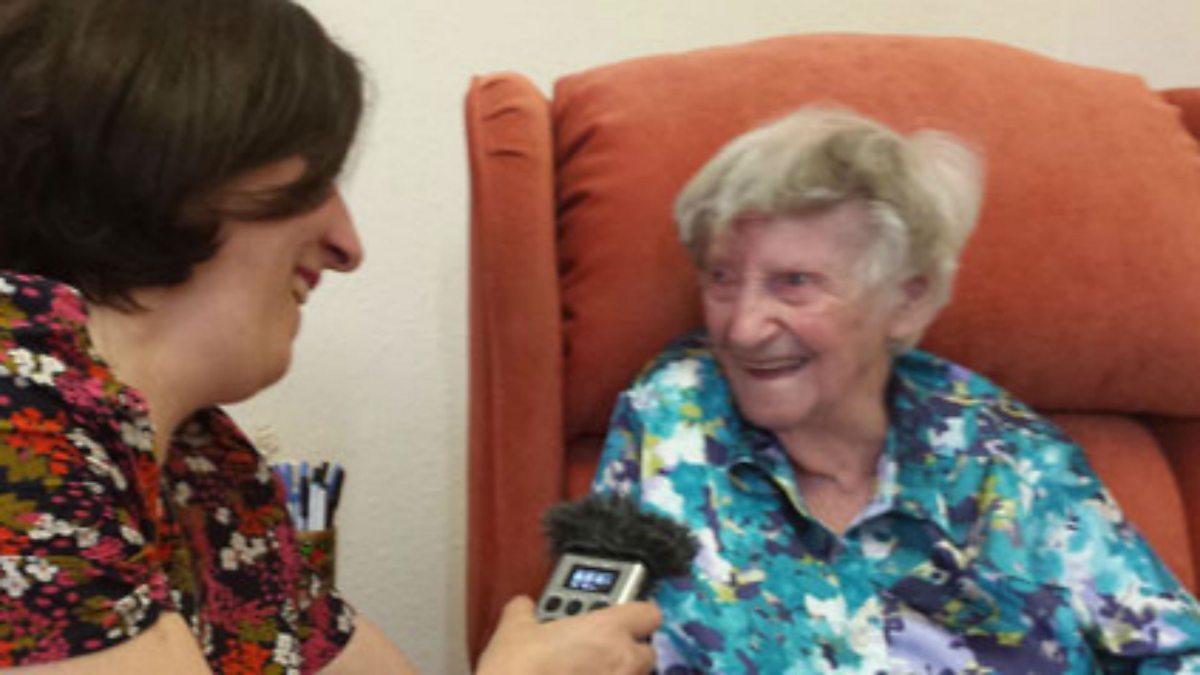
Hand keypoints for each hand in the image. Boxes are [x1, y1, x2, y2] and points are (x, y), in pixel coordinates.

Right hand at [476, 596, 659, 674]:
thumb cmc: (517, 669)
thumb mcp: (513, 629)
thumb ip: (525, 611)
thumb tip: (523, 607)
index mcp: (608, 629)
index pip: (650, 614)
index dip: (637, 614)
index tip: (621, 616)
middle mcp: (623, 661)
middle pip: (647, 652)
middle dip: (628, 650)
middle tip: (597, 650)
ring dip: (616, 674)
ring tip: (586, 673)